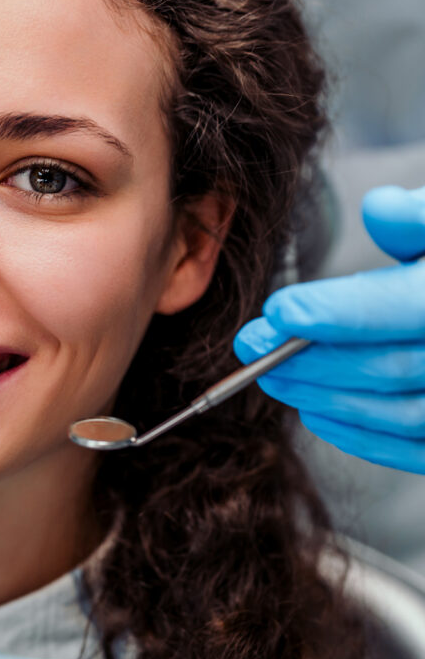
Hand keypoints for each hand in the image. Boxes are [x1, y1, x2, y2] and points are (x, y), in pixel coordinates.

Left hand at [234, 185, 424, 472]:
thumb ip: (418, 216)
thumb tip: (380, 209)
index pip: (403, 307)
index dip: (337, 312)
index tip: (276, 310)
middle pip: (393, 366)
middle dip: (311, 358)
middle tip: (250, 345)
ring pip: (404, 414)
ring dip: (327, 398)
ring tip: (271, 376)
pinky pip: (420, 449)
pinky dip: (364, 437)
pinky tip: (316, 411)